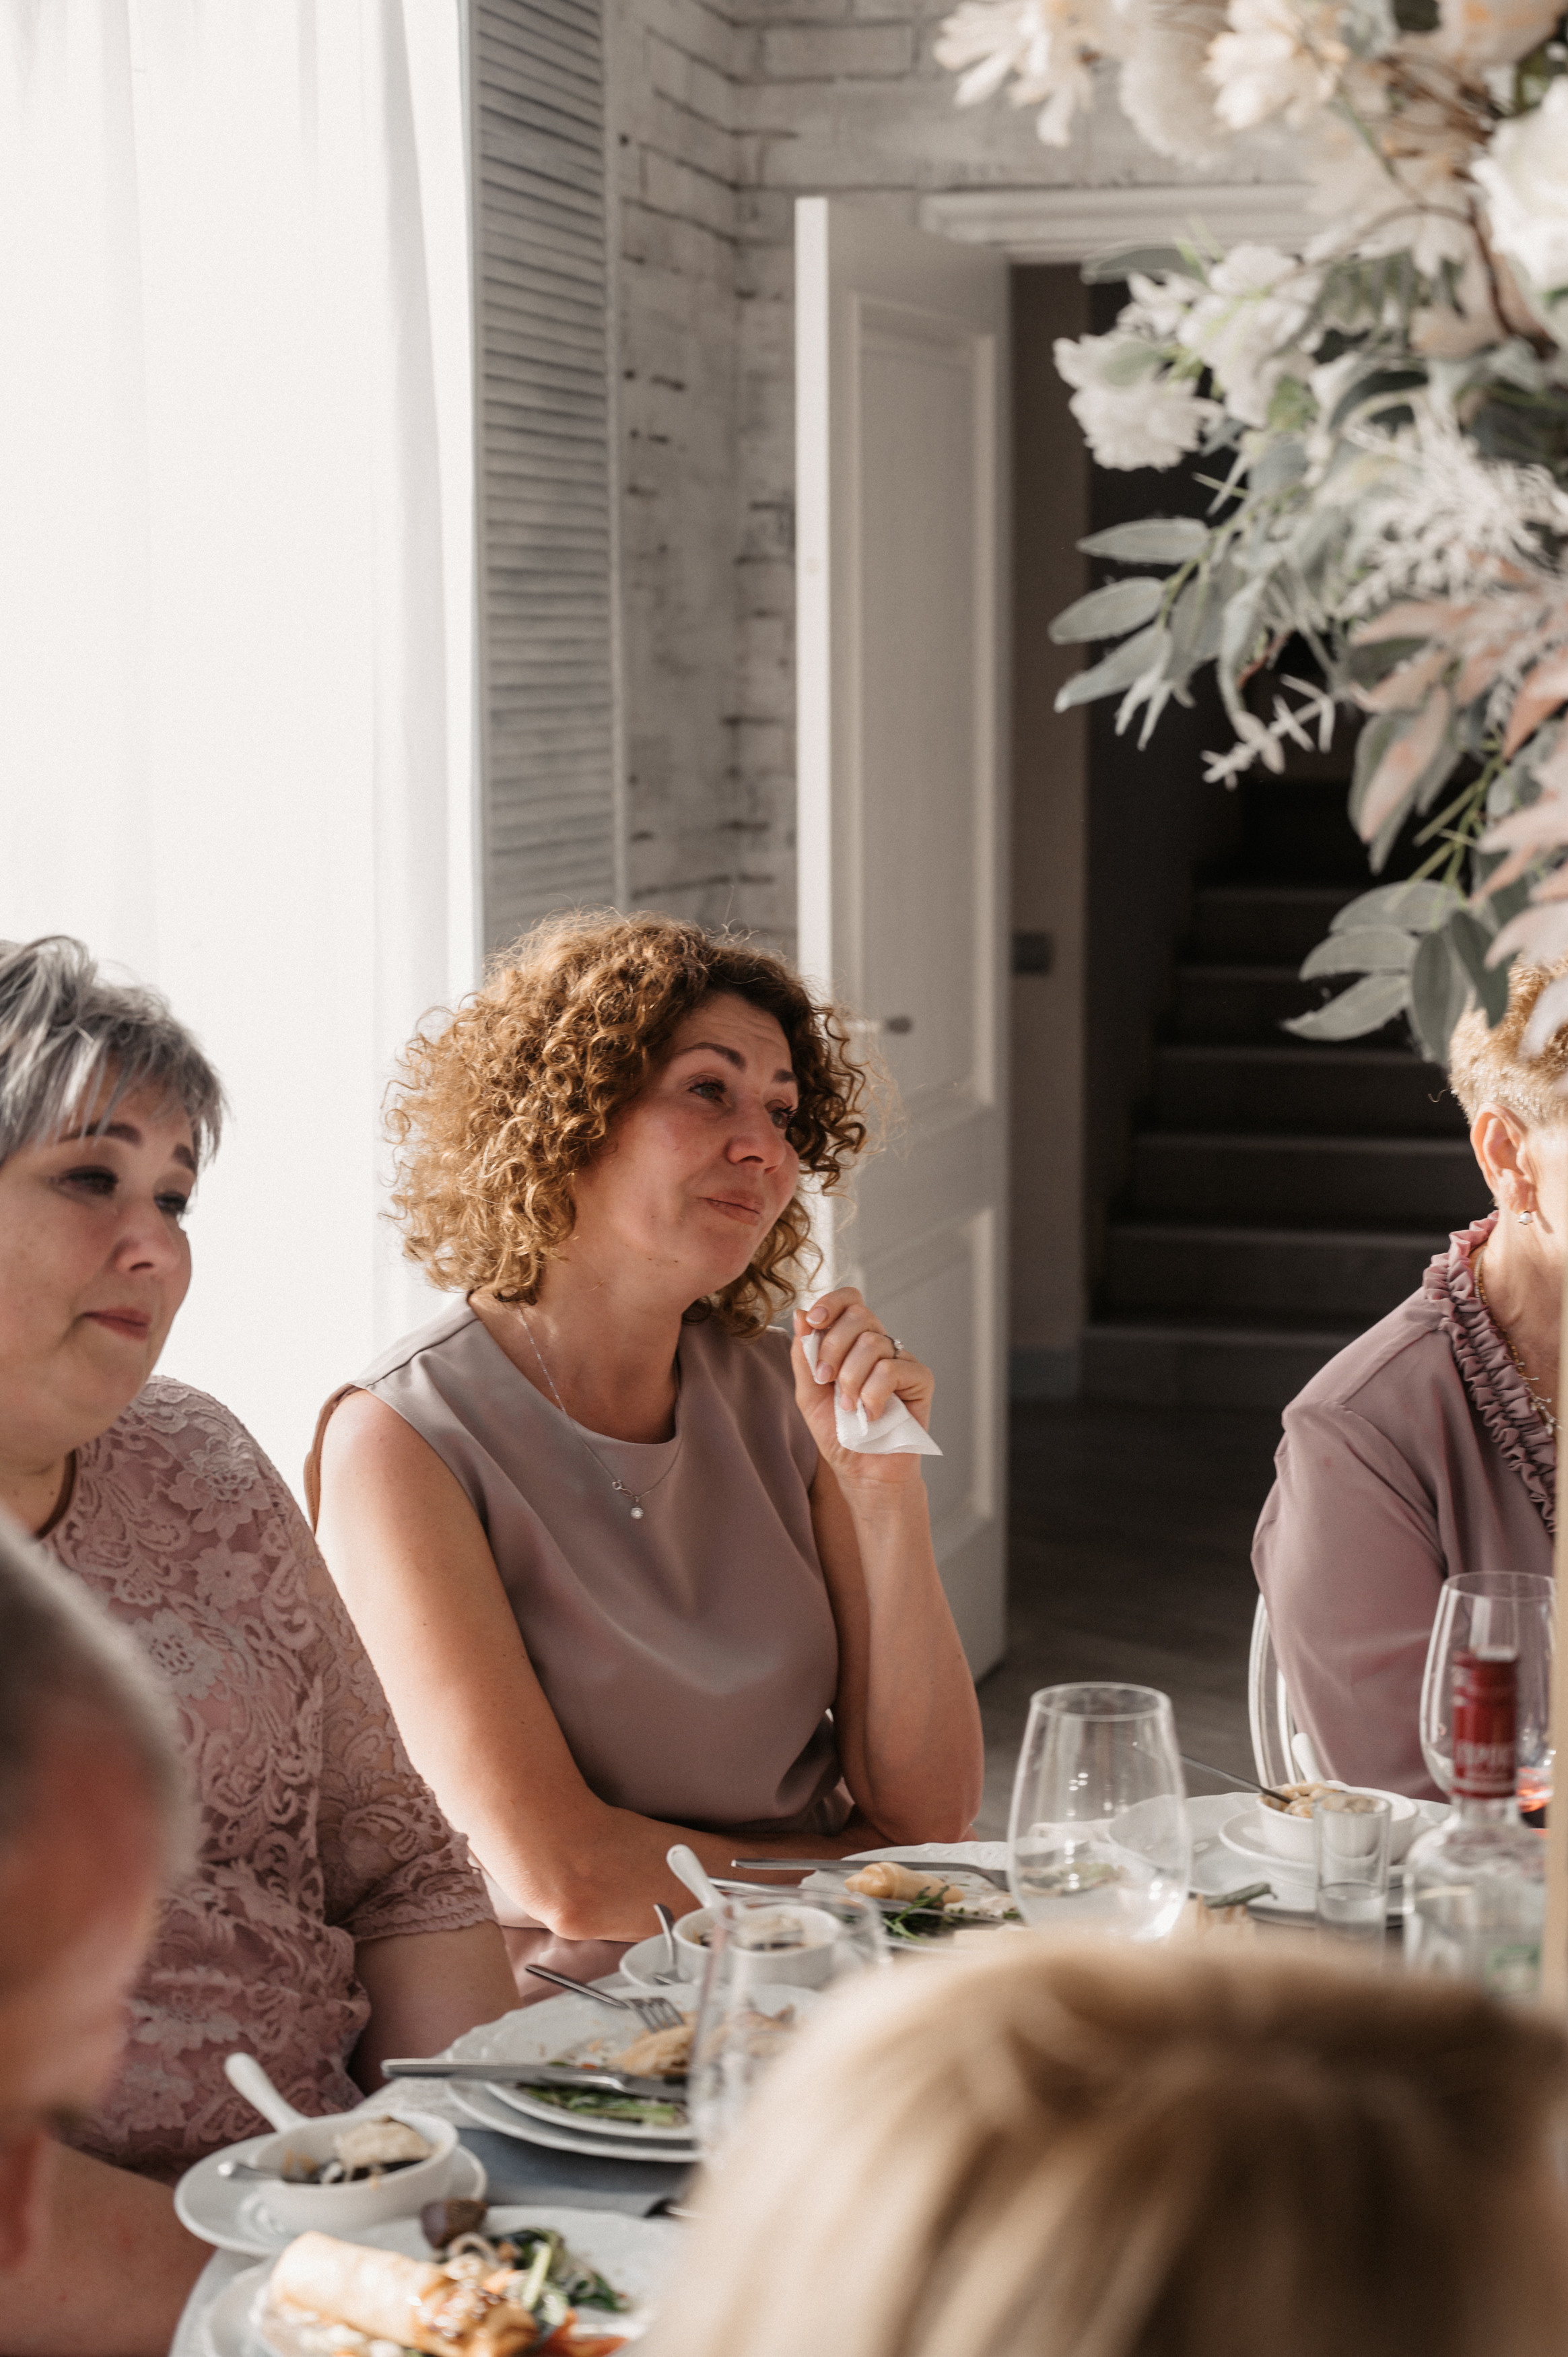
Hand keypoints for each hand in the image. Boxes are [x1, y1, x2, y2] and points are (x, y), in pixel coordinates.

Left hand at [790, 1288, 933, 1466]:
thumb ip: (805, 1355)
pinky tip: (871, 1415)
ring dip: (851, 1379)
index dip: (832, 1302)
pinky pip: (891, 1369)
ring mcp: (901, 1360)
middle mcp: (880, 1344)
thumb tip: (802, 1315)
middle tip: (825, 1380)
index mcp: (853, 1341)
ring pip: (872, 1343)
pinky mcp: (920, 1379)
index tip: (814, 1322)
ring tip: (849, 1407)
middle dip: (833, 1347)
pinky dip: (873, 1394)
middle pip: (860, 1314)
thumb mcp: (809, 1393)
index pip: (849, 1300)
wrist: (862, 1471)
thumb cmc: (838, 1433)